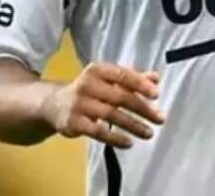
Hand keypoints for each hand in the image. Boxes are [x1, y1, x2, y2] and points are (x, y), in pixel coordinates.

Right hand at [44, 62, 165, 148]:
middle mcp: (87, 84)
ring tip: (149, 133)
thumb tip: (156, 78)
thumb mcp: (108, 80)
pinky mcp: (74, 123)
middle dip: (143, 108)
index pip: (122, 75)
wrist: (54, 104)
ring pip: (111, 115)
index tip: (156, 95)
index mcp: (98, 70)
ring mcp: (79, 104)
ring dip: (133, 125)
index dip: (140, 84)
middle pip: (120, 97)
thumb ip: (132, 79)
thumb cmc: (89, 90)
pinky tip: (129, 143)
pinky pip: (98, 132)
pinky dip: (115, 138)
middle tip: (160, 118)